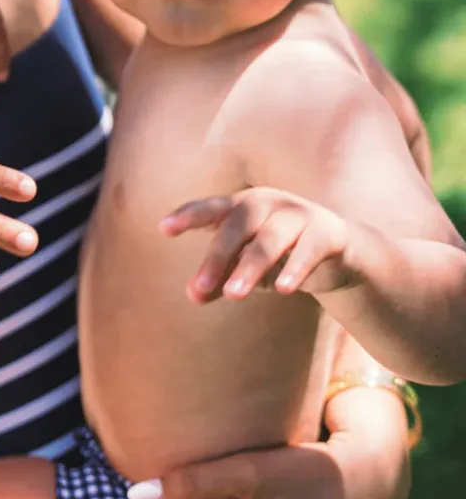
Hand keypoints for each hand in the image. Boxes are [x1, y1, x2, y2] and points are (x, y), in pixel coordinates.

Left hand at [161, 188, 361, 302]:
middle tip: (199, 287)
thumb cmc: (276, 254)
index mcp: (240, 206)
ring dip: (249, 268)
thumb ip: (218, 278)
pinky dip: (294, 268)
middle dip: (217, 257)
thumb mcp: (243, 266)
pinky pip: (308, 249)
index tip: (163, 229)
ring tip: (232, 295)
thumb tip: (193, 295)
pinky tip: (282, 289)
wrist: (335, 250)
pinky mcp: (326, 232)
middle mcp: (266, 203)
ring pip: (269, 239)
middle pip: (236, 226)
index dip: (187, 216)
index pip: (209, 208)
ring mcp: (298, 214)